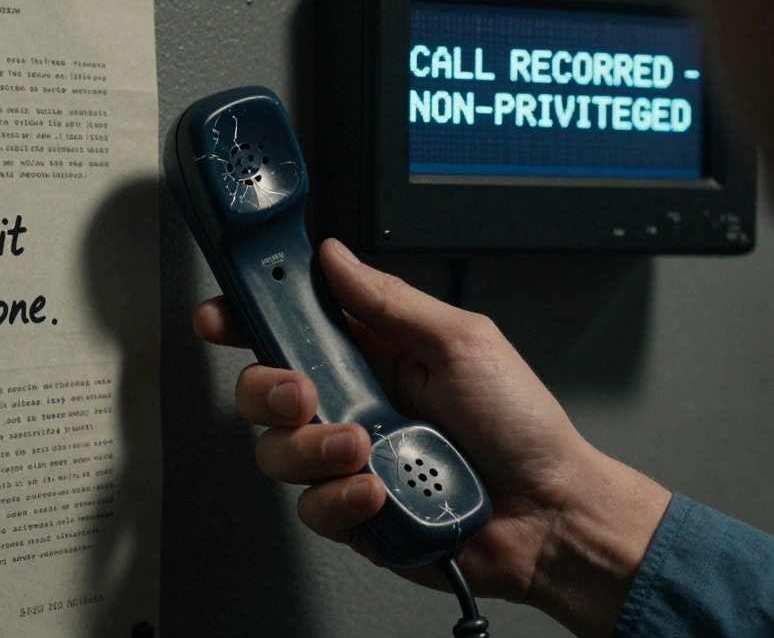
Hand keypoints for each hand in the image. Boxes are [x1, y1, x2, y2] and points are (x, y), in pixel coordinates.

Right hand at [193, 239, 670, 637]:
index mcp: (374, 352)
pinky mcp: (352, 511)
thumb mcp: (463, 341)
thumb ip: (390, 301)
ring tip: (365, 449)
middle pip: (264, 388)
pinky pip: (311, 507)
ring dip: (314, 449)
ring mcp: (348, 461)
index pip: (294, 325)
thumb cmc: (522, 427)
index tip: (223, 312)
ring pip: (277, 451)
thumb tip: (335, 258)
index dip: (249, 315)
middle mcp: (352, 403)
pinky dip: (342, 499)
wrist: (550, 515)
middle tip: (302, 392)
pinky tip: (379, 490)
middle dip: (268, 388)